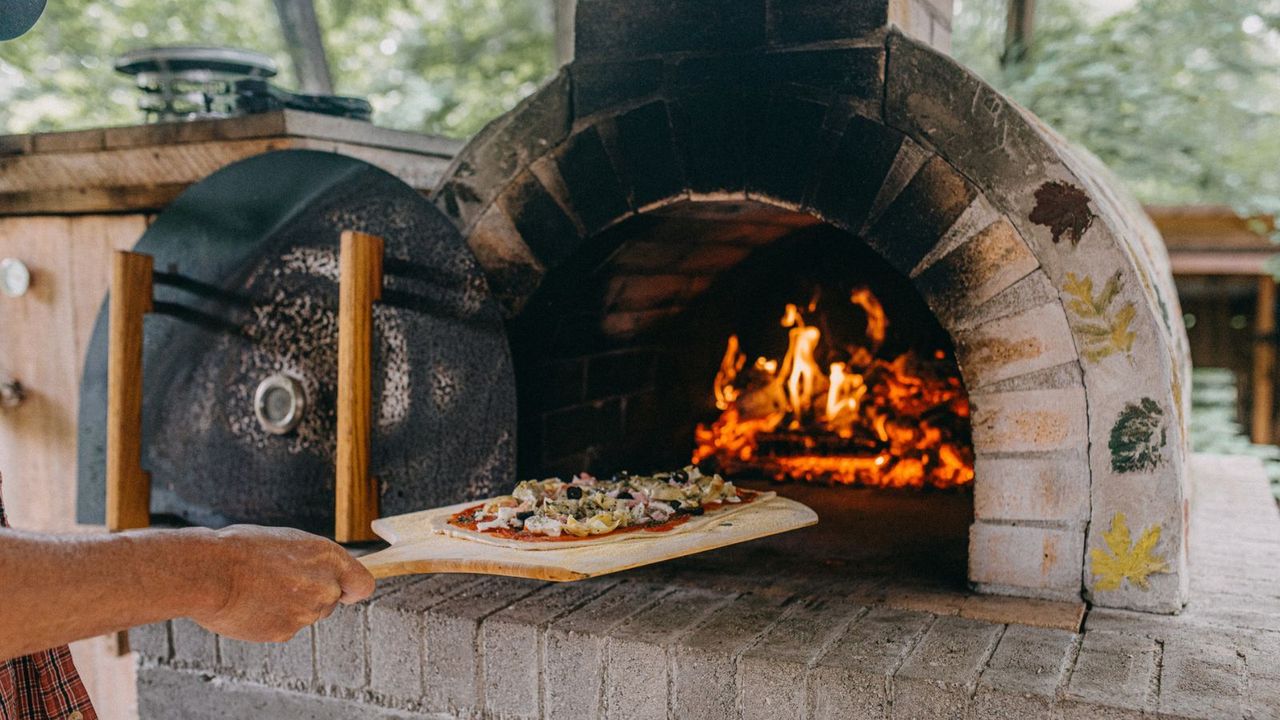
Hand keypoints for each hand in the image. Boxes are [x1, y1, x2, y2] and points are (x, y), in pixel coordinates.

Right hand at [190, 525, 374, 641]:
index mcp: (328, 557)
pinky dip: (271, 620)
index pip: (363, 584)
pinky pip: (285, 628)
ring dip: (290, 608)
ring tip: (260, 590)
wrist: (211, 572)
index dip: (352, 589)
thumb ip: (314, 562)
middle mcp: (325, 587)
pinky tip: (252, 605)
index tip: (344, 591)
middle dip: (312, 596)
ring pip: (306, 615)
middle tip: (281, 583)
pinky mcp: (285, 633)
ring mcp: (306, 613)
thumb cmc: (243, 549)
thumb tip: (324, 573)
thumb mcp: (289, 541)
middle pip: (331, 601)